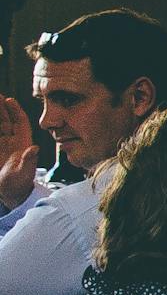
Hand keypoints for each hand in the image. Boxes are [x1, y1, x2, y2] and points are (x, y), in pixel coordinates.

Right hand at [0, 94, 34, 212]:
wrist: (8, 194)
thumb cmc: (18, 184)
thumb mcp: (24, 173)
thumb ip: (28, 161)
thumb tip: (35, 149)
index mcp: (23, 143)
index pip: (20, 122)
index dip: (16, 111)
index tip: (9, 100)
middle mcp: (12, 141)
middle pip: (6, 120)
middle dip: (1, 108)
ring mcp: (1, 144)